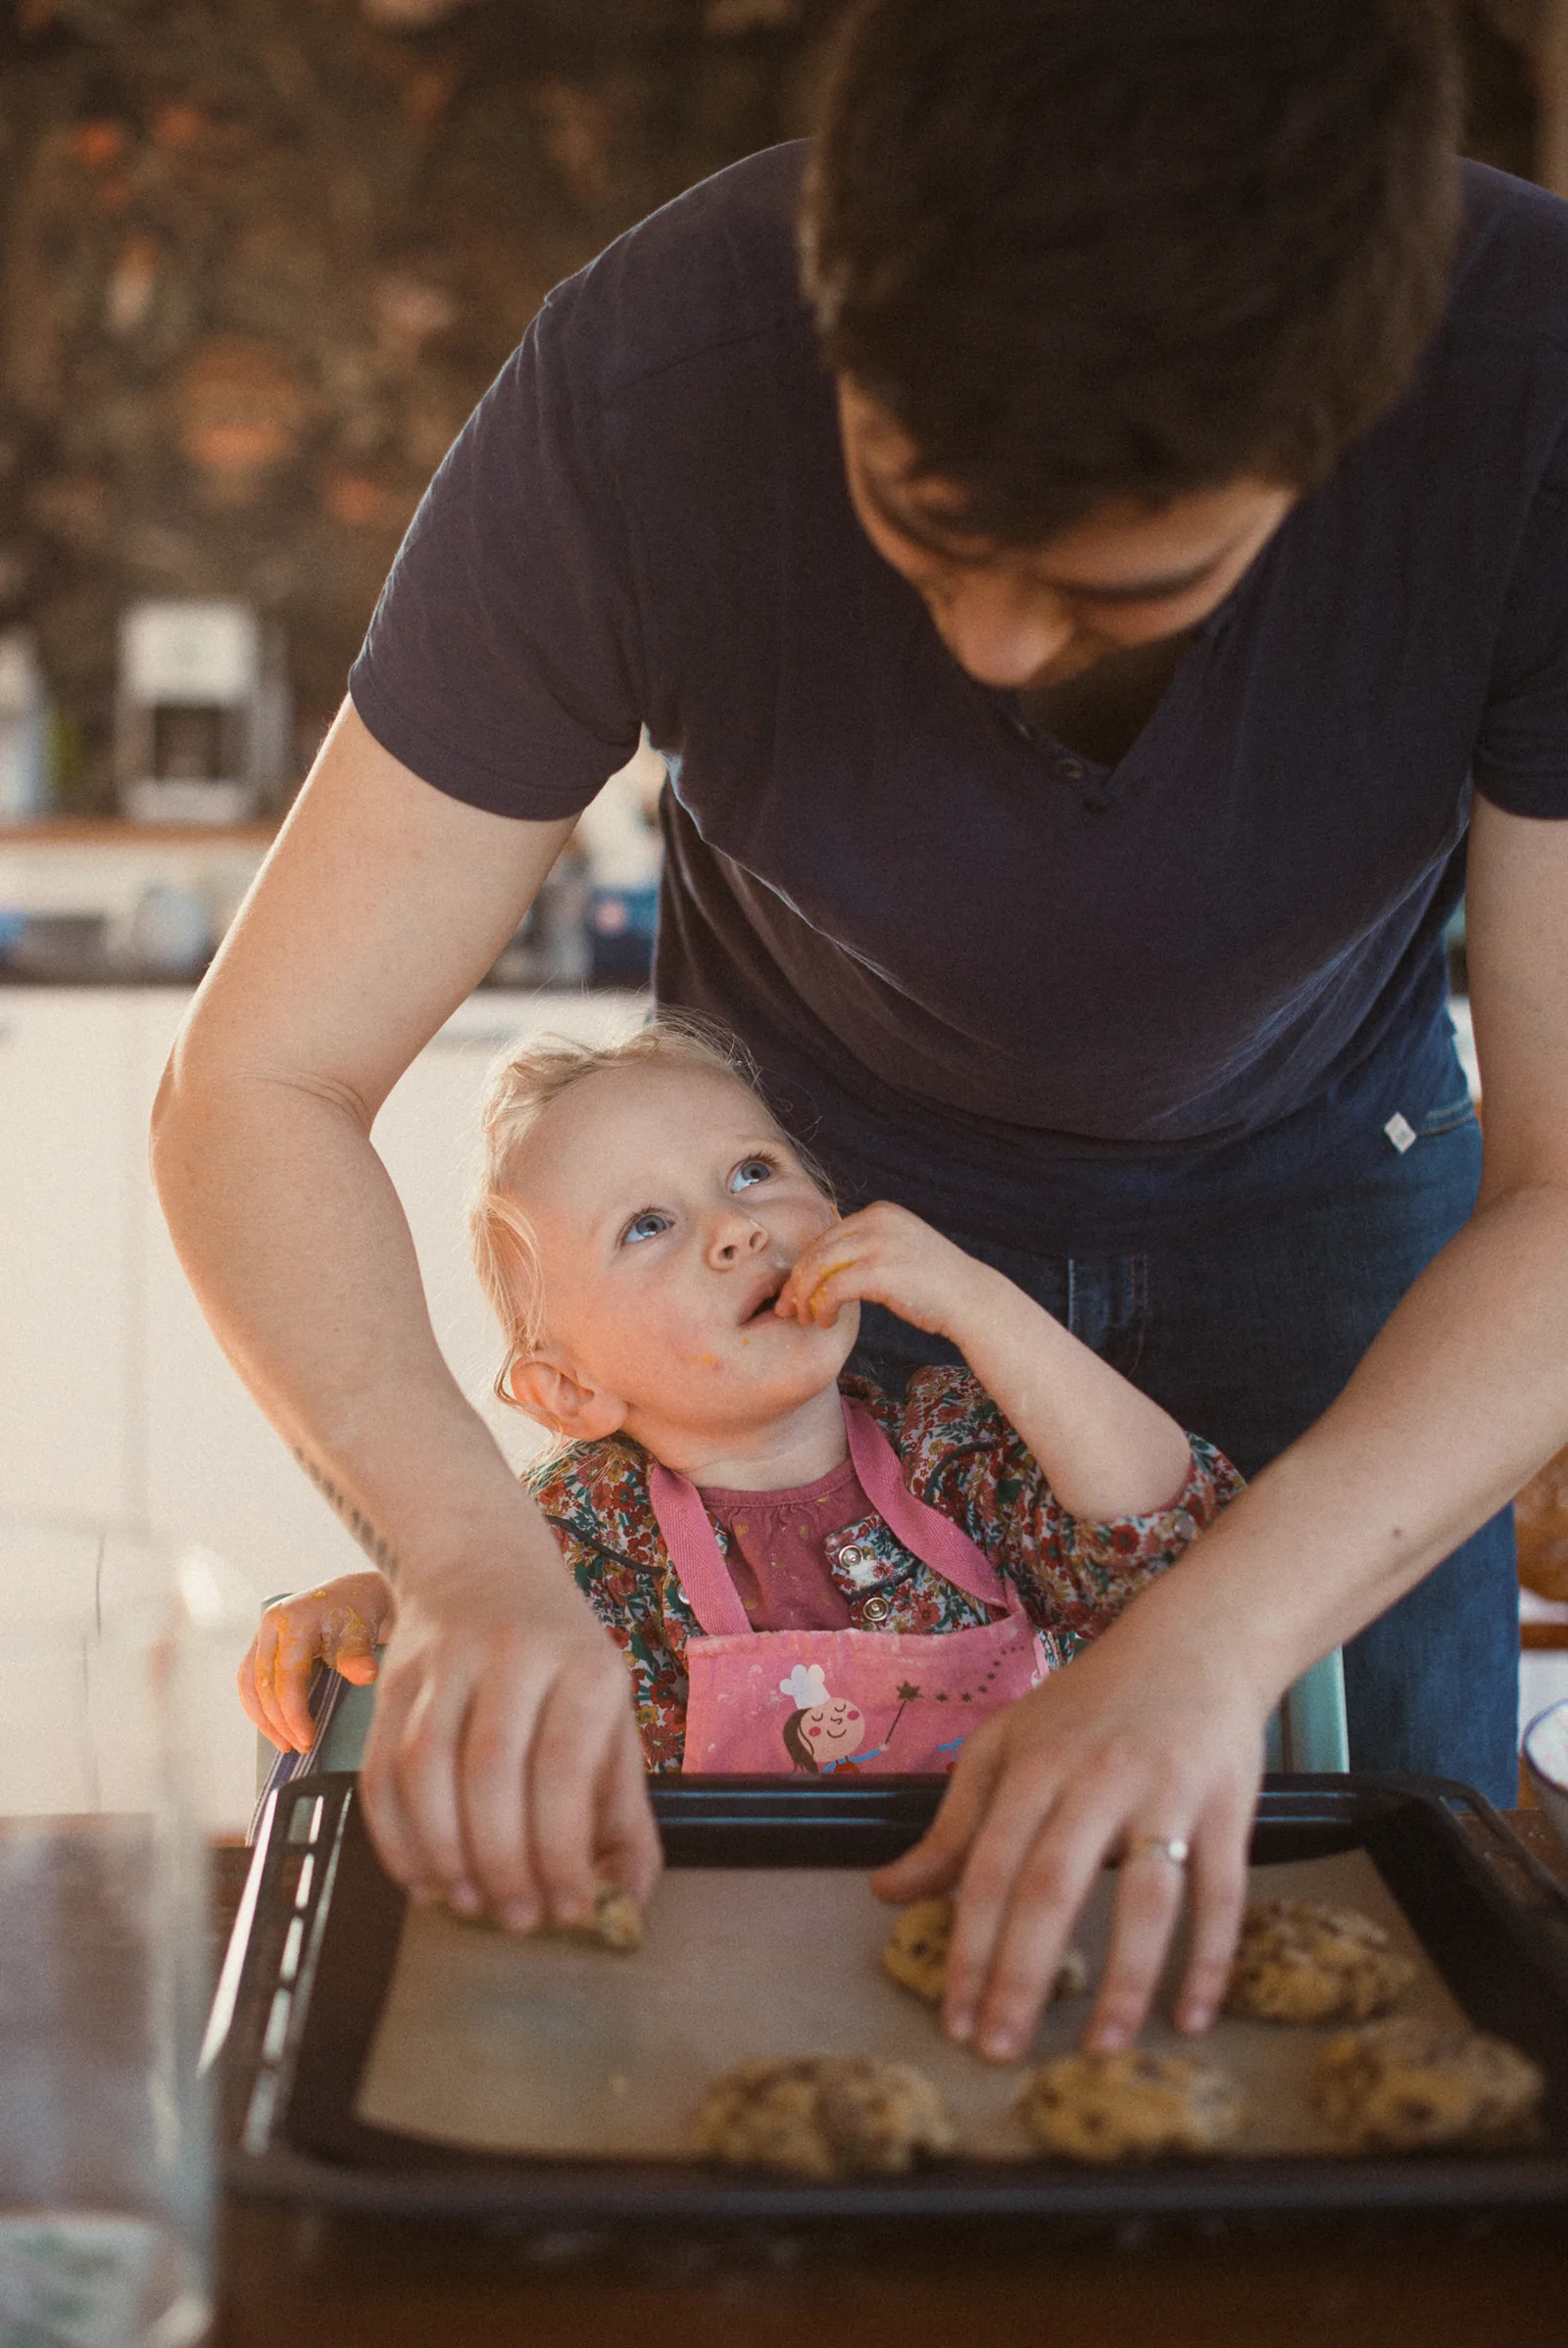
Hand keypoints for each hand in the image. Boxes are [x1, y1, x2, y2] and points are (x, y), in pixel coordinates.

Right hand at [238, 1569, 393, 1755]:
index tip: (308, 1739)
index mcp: (293, 1619)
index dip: (293, 1712)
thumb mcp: (362, 1632)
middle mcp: (271, 1624)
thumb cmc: (358, 1615)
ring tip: (284, 1745)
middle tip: (301, 1747)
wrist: (353, 1597)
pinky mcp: (261, 1645)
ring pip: (249, 1684)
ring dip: (263, 1719)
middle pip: (263, 1683)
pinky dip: (258, 1707)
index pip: (286, 1675)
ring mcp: (263, 1634)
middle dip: (279, 1721)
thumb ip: (358, 1656)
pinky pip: (249, 1681)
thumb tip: (366, 1675)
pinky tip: (272, 1727)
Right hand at [358, 1535, 661, 1934]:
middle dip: (500, 1861)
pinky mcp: (392, 1679)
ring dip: (442, 1852)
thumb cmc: (561, 1659)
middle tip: (515, 1919)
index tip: (569, 1910)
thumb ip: (622, 1811)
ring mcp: (443, 1662)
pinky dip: (394, 1836)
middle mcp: (512, 1654)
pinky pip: (379, 1767)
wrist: (485, 1565)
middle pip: (490, 1769)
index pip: (563, 1765)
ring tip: (468, 1904)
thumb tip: (631, 1902)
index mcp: (583, 1665)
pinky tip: (422, 1877)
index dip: (560, 1848)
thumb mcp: (613, 1717)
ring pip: (424, 1768)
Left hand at [776, 1200, 992, 1342]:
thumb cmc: (935, 1285)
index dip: (805, 1265)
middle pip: (817, 1249)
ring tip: (804, 1318)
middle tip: (787, 1308)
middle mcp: (877, 1220)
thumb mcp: (900, 1250)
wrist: (972, 1299)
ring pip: (818, 1267)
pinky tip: (826, 1320)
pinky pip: (832, 1288)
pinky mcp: (880, 1270)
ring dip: (805, 1296)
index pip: (826, 1236)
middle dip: (797, 1281)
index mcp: (879, 1212)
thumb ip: (868, 1247)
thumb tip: (827, 1262)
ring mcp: (879, 1243)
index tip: (795, 1291)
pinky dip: (823, 1306)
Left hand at [871, 1605, 1268, 2060]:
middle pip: (1053, 1886)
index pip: (991, 1866)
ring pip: (1145, 1897)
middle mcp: (1097, 1778)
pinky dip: (1210, 1959)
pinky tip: (1189, 2019)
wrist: (1195, 1644)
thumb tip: (886, 1892)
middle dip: (1022, 1975)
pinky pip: (1222, 1893)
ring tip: (1099, 2051)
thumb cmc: (1089, 1705)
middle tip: (1000, 2050)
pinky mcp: (1229, 1806)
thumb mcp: (1008, 1746)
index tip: (954, 2017)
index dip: (970, 1945)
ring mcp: (1167, 1792)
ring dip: (1122, 1979)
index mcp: (1034, 1764)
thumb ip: (954, 1824)